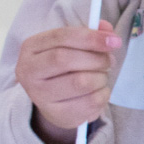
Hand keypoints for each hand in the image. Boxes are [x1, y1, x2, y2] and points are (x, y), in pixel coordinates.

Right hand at [19, 21, 121, 143]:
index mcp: (30, 48)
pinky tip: (98, 91)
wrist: (53, 99)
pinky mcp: (56, 113)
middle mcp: (28, 71)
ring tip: (101, 76)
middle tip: (109, 61)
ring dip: (101, 77)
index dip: (90, 38)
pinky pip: (90, 102)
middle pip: (66, 59)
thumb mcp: (71, 45)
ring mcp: (39, 95)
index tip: (114, 41)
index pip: (60, 37)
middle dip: (96, 58)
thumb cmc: (63, 66)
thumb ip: (90, 34)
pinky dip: (103, 94)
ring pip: (81, 82)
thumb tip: (107, 30)